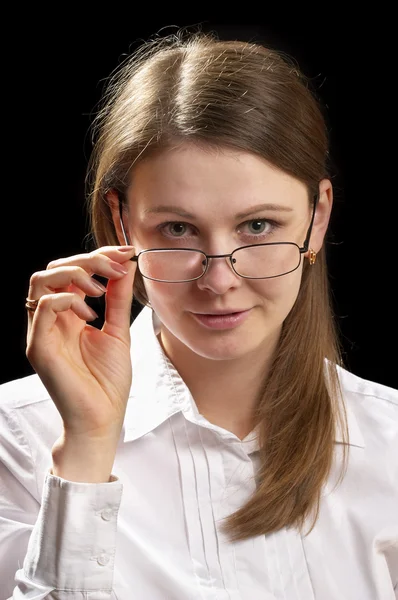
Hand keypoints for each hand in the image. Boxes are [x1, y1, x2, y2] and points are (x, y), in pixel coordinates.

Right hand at [26, 246, 136, 443]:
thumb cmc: (108, 382)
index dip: (97, 256)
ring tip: (100, 289)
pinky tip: (90, 315)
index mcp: (68, 315)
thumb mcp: (118, 331)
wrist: (102, 419)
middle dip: (87, 260)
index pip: (72, 272)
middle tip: (116, 267)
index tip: (126, 253)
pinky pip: (43, 307)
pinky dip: (68, 300)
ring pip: (40, 281)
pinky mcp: (39, 347)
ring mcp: (42, 332)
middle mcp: (51, 320)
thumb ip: (118, 299)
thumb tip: (126, 265)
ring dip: (74, 274)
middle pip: (53, 270)